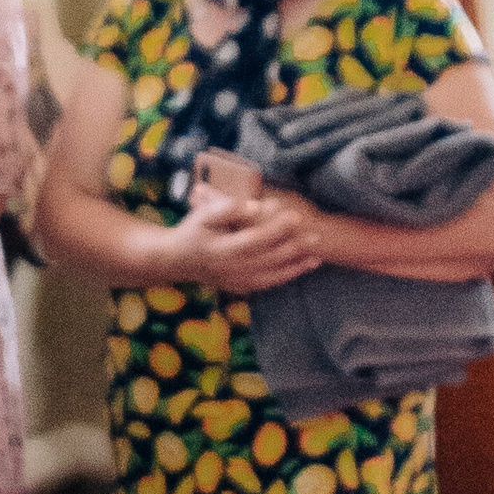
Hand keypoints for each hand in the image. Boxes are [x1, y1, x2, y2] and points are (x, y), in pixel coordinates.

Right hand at [177, 182, 324, 296]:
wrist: (176, 260)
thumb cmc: (191, 230)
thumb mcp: (203, 214)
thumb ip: (227, 208)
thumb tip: (255, 206)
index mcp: (220, 249)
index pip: (254, 239)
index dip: (276, 229)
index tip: (296, 216)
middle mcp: (229, 269)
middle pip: (266, 259)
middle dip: (293, 248)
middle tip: (316, 236)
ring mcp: (234, 281)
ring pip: (270, 276)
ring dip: (294, 267)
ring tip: (317, 257)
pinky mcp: (238, 287)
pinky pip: (266, 284)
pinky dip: (285, 277)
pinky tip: (301, 268)